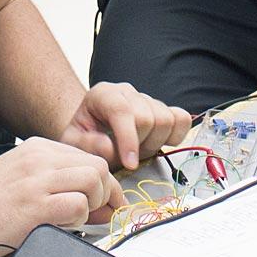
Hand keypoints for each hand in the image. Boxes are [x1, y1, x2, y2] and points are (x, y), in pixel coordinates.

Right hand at [0, 137, 123, 256]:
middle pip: (98, 167)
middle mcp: (38, 158)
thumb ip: (50, 180)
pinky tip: (59, 227)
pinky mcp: (33, 207)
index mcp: (35, 148)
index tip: (101, 202)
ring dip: (93, 205)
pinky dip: (78, 221)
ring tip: (74, 220)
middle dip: (105, 193)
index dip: (100, 183)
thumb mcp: (15, 177)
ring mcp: (36, 181)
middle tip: (97, 214)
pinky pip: (79, 206)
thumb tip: (92, 198)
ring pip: (94, 181)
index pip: (87, 156)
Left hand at [57, 82, 190, 170]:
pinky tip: (160, 145)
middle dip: (140, 145)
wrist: (91, 135)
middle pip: (147, 117)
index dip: (128, 138)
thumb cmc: (82, 139)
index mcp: (102, 94)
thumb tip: (111, 147)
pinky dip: (176, 136)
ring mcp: (147, 98)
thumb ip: (88, 145)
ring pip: (166, 119)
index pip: (121, 109)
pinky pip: (181, 119)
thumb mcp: (74, 144)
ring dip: (155, 143)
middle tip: (128, 159)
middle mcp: (126, 91)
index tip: (130, 164)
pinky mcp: (164, 109)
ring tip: (138, 152)